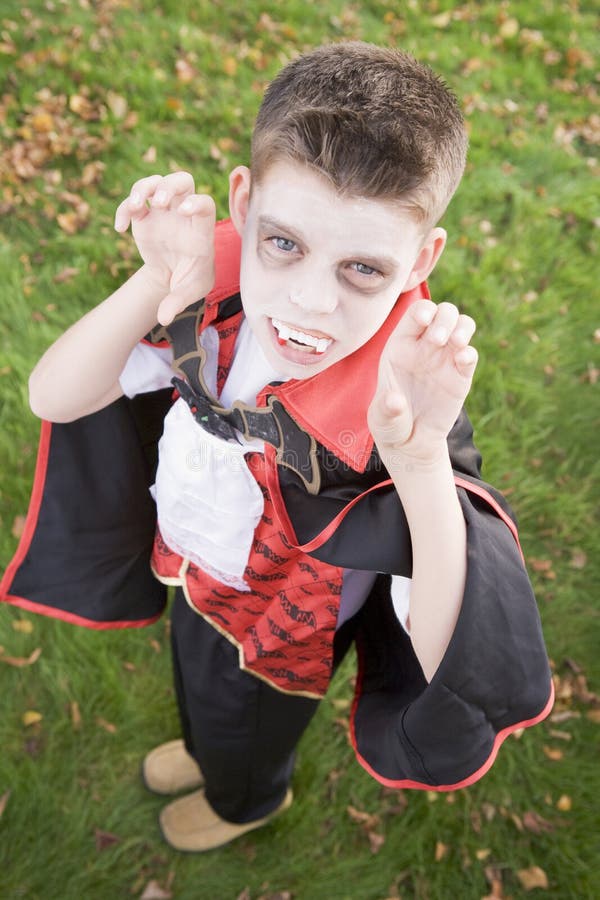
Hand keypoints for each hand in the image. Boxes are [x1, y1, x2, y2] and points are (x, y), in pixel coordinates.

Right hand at [114, 171, 215, 324]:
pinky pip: (132, 201)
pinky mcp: (144, 216)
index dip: (195, 202)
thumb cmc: (189, 280)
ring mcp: (163, 211)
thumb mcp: (188, 292)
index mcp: (200, 229)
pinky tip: (120, 228)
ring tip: (133, 206)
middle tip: (158, 201)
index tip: (183, 211)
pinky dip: (124, 209)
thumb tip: (164, 317)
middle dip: (170, 185)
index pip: (204, 204)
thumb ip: (178, 302)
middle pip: (182, 181)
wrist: (173, 276)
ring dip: (143, 188)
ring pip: (155, 183)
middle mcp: (183, 213)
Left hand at [367, 300, 477, 464]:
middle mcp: (425, 346)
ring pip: (462, 325)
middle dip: (444, 319)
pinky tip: (463, 360)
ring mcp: (445, 358)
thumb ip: (385, 408)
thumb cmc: (390, 423)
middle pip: (443, 312)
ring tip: (457, 343)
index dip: (423, 311)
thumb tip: (395, 400)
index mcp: (401, 345)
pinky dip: (470, 353)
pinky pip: (470, 355)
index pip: (416, 314)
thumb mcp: (381, 418)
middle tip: (438, 341)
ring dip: (463, 328)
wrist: (412, 441)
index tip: (424, 323)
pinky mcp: (461, 375)